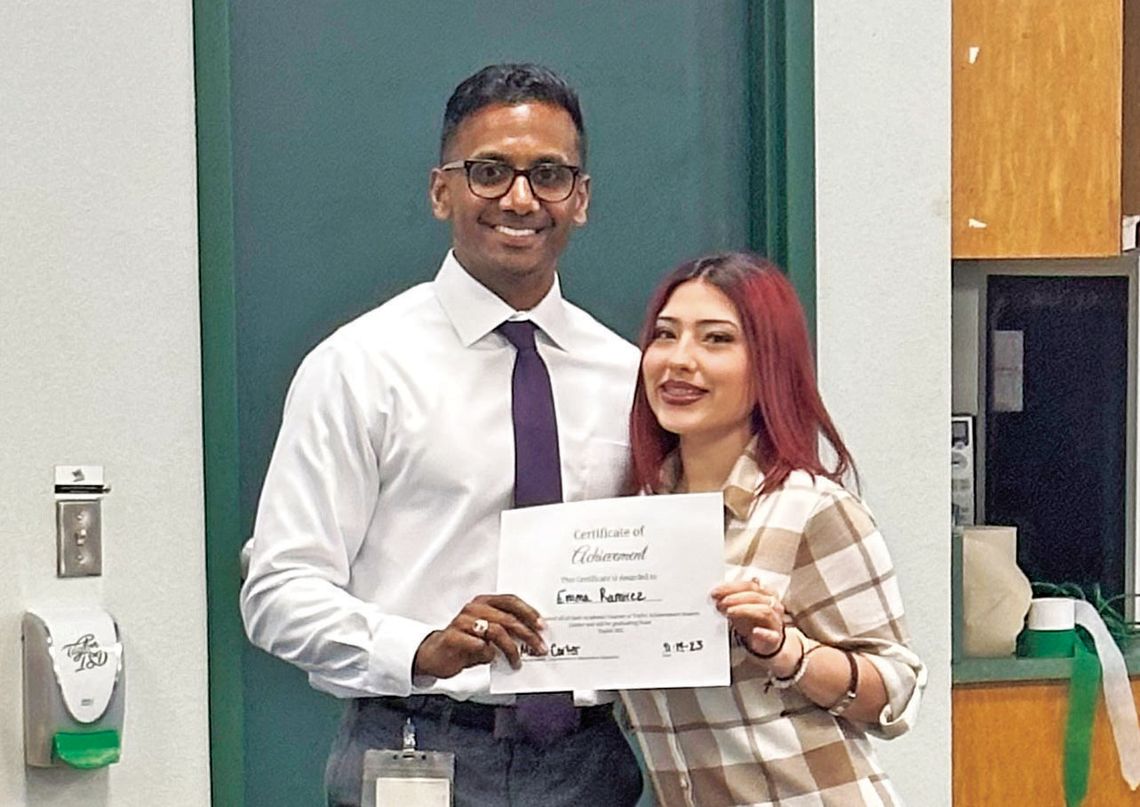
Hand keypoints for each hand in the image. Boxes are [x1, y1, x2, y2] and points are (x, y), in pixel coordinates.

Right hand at [412, 594, 546, 678]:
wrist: (434, 655)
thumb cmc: (464, 643)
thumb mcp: (487, 635)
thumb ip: (505, 632)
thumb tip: (531, 640)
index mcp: (484, 602)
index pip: (511, 601)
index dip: (528, 612)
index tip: (542, 626)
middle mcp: (474, 609)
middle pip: (508, 618)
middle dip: (527, 634)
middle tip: (539, 647)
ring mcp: (462, 622)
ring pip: (496, 631)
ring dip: (511, 649)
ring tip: (517, 662)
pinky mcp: (453, 637)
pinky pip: (479, 645)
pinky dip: (489, 654)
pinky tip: (492, 660)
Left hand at [711, 579, 796, 674]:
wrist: (764, 643)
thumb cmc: (752, 622)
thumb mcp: (740, 608)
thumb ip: (731, 599)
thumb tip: (716, 593)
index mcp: (766, 594)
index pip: (750, 585)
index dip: (732, 587)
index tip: (716, 592)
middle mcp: (773, 605)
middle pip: (756, 596)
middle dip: (735, 597)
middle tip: (720, 602)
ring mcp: (775, 621)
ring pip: (765, 611)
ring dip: (744, 610)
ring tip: (729, 612)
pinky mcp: (775, 638)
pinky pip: (772, 635)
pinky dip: (764, 633)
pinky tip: (755, 632)